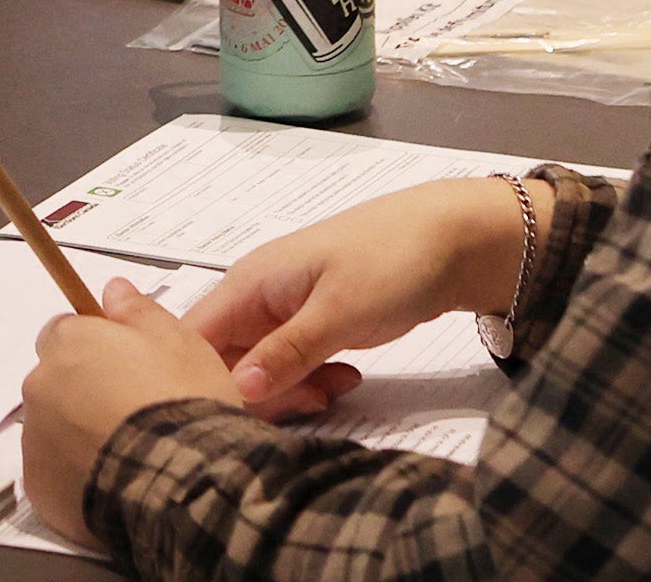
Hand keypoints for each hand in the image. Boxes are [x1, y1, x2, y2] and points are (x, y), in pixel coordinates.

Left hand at [19, 280, 237, 545]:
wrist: (183, 483)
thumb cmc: (182, 404)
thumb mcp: (178, 341)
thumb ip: (137, 311)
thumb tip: (114, 288)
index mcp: (69, 343)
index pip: (65, 332)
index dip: (95, 346)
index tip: (124, 364)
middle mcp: (41, 387)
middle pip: (56, 380)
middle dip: (85, 390)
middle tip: (133, 409)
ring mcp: (36, 440)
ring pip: (54, 427)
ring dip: (81, 433)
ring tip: (130, 450)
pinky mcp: (41, 487)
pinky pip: (54, 472)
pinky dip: (77, 474)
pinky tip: (116, 479)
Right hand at [180, 181, 521, 415]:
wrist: (455, 239)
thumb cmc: (394, 259)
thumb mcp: (340, 310)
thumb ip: (286, 352)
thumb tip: (238, 390)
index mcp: (249, 282)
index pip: (195, 341)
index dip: (207, 381)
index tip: (248, 412)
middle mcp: (256, 297)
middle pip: (225, 363)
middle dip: (261, 395)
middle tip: (311, 400)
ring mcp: (284, 312)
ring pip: (260, 371)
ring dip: (292, 391)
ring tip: (335, 388)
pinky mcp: (311, 326)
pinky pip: (291, 367)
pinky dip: (312, 382)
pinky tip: (345, 380)